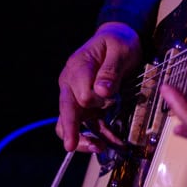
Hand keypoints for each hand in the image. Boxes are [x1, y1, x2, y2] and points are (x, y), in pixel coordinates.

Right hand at [57, 21, 141, 152]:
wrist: (119, 38)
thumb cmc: (119, 42)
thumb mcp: (120, 50)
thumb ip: (110, 70)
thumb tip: (102, 92)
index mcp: (77, 68)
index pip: (81, 94)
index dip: (98, 101)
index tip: (112, 96)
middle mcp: (71, 84)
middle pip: (66, 111)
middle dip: (71, 129)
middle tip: (72, 145)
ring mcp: (77, 96)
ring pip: (69, 122)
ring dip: (83, 138)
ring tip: (98, 148)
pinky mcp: (86, 105)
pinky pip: (86, 125)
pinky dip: (96, 136)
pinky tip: (108, 144)